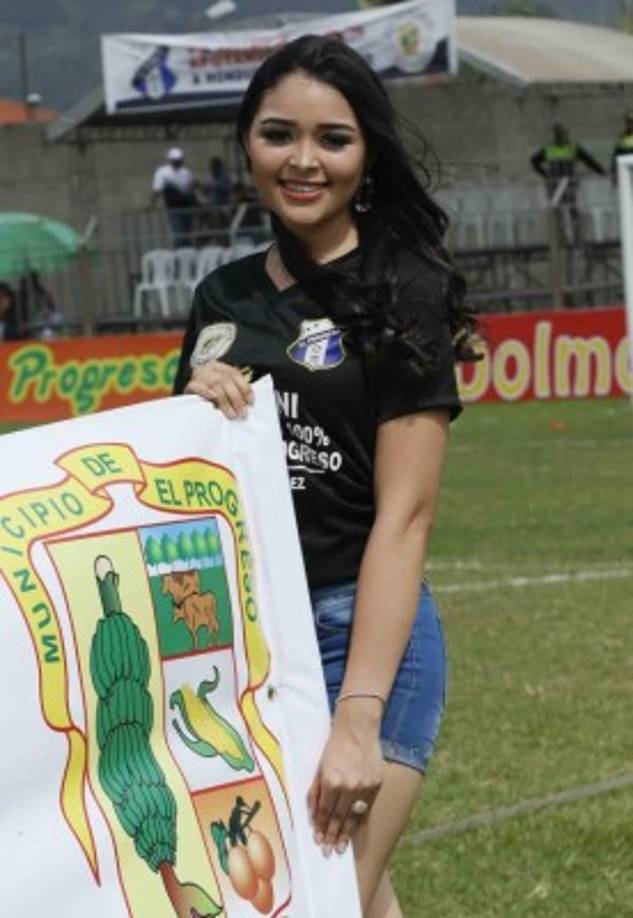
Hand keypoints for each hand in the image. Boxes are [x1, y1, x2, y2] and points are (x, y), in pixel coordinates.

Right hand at [185, 360, 253, 418]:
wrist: (187, 392)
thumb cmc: (209, 391)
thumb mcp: (222, 387)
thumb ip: (233, 390)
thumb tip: (247, 404)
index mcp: (220, 367)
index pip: (234, 374)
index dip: (244, 388)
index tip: (251, 402)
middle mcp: (210, 368)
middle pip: (226, 380)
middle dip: (237, 398)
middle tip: (243, 414)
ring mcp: (199, 375)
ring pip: (215, 385)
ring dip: (225, 402)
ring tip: (232, 415)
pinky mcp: (190, 385)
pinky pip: (198, 387)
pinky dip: (208, 393)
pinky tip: (214, 402)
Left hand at [307, 700, 383, 856]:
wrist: (357, 729)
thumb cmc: (334, 746)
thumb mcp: (319, 768)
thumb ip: (315, 792)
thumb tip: (313, 815)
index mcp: (331, 781)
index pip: (325, 812)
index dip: (321, 828)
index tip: (318, 841)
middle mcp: (348, 786)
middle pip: (339, 818)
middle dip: (332, 836)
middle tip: (328, 852)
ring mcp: (364, 786)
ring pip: (354, 816)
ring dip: (346, 833)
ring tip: (341, 848)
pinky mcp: (376, 784)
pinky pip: (366, 807)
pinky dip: (359, 819)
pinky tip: (354, 828)